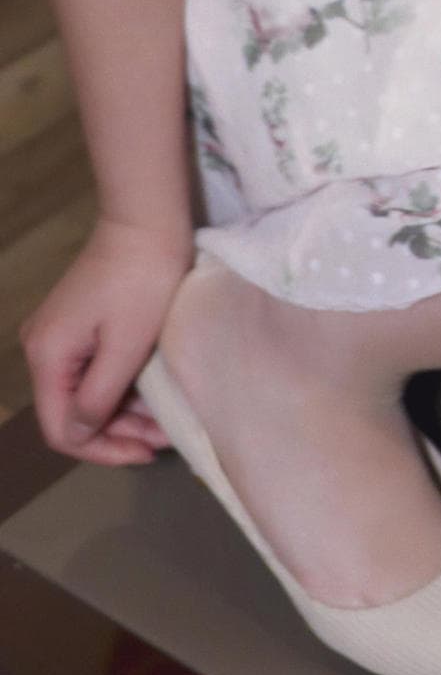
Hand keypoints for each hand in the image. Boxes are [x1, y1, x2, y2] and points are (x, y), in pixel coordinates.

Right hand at [19, 217, 189, 462]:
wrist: (145, 221)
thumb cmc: (142, 281)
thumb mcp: (127, 346)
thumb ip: (99, 396)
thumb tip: (80, 433)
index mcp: (47, 357)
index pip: (61, 429)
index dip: (102, 450)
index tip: (145, 452)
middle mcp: (42, 350)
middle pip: (72, 413)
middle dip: (118, 432)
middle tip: (162, 437)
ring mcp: (58, 336)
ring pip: (85, 394)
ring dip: (124, 412)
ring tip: (164, 420)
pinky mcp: (77, 324)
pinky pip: (92, 371)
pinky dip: (121, 387)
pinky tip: (151, 394)